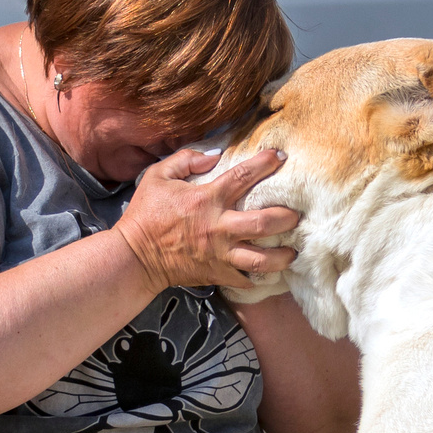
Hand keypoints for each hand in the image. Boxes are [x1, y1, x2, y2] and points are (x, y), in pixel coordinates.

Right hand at [114, 148, 298, 291]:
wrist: (135, 256)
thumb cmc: (146, 214)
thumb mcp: (158, 176)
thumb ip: (186, 159)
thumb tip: (215, 154)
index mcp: (207, 199)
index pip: (244, 176)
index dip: (265, 163)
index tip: (280, 157)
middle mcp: (219, 228)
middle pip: (265, 223)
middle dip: (287, 218)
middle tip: (297, 215)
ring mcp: (221, 254)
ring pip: (262, 259)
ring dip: (282, 256)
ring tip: (292, 251)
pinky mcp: (218, 274)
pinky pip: (246, 279)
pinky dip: (261, 277)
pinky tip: (271, 272)